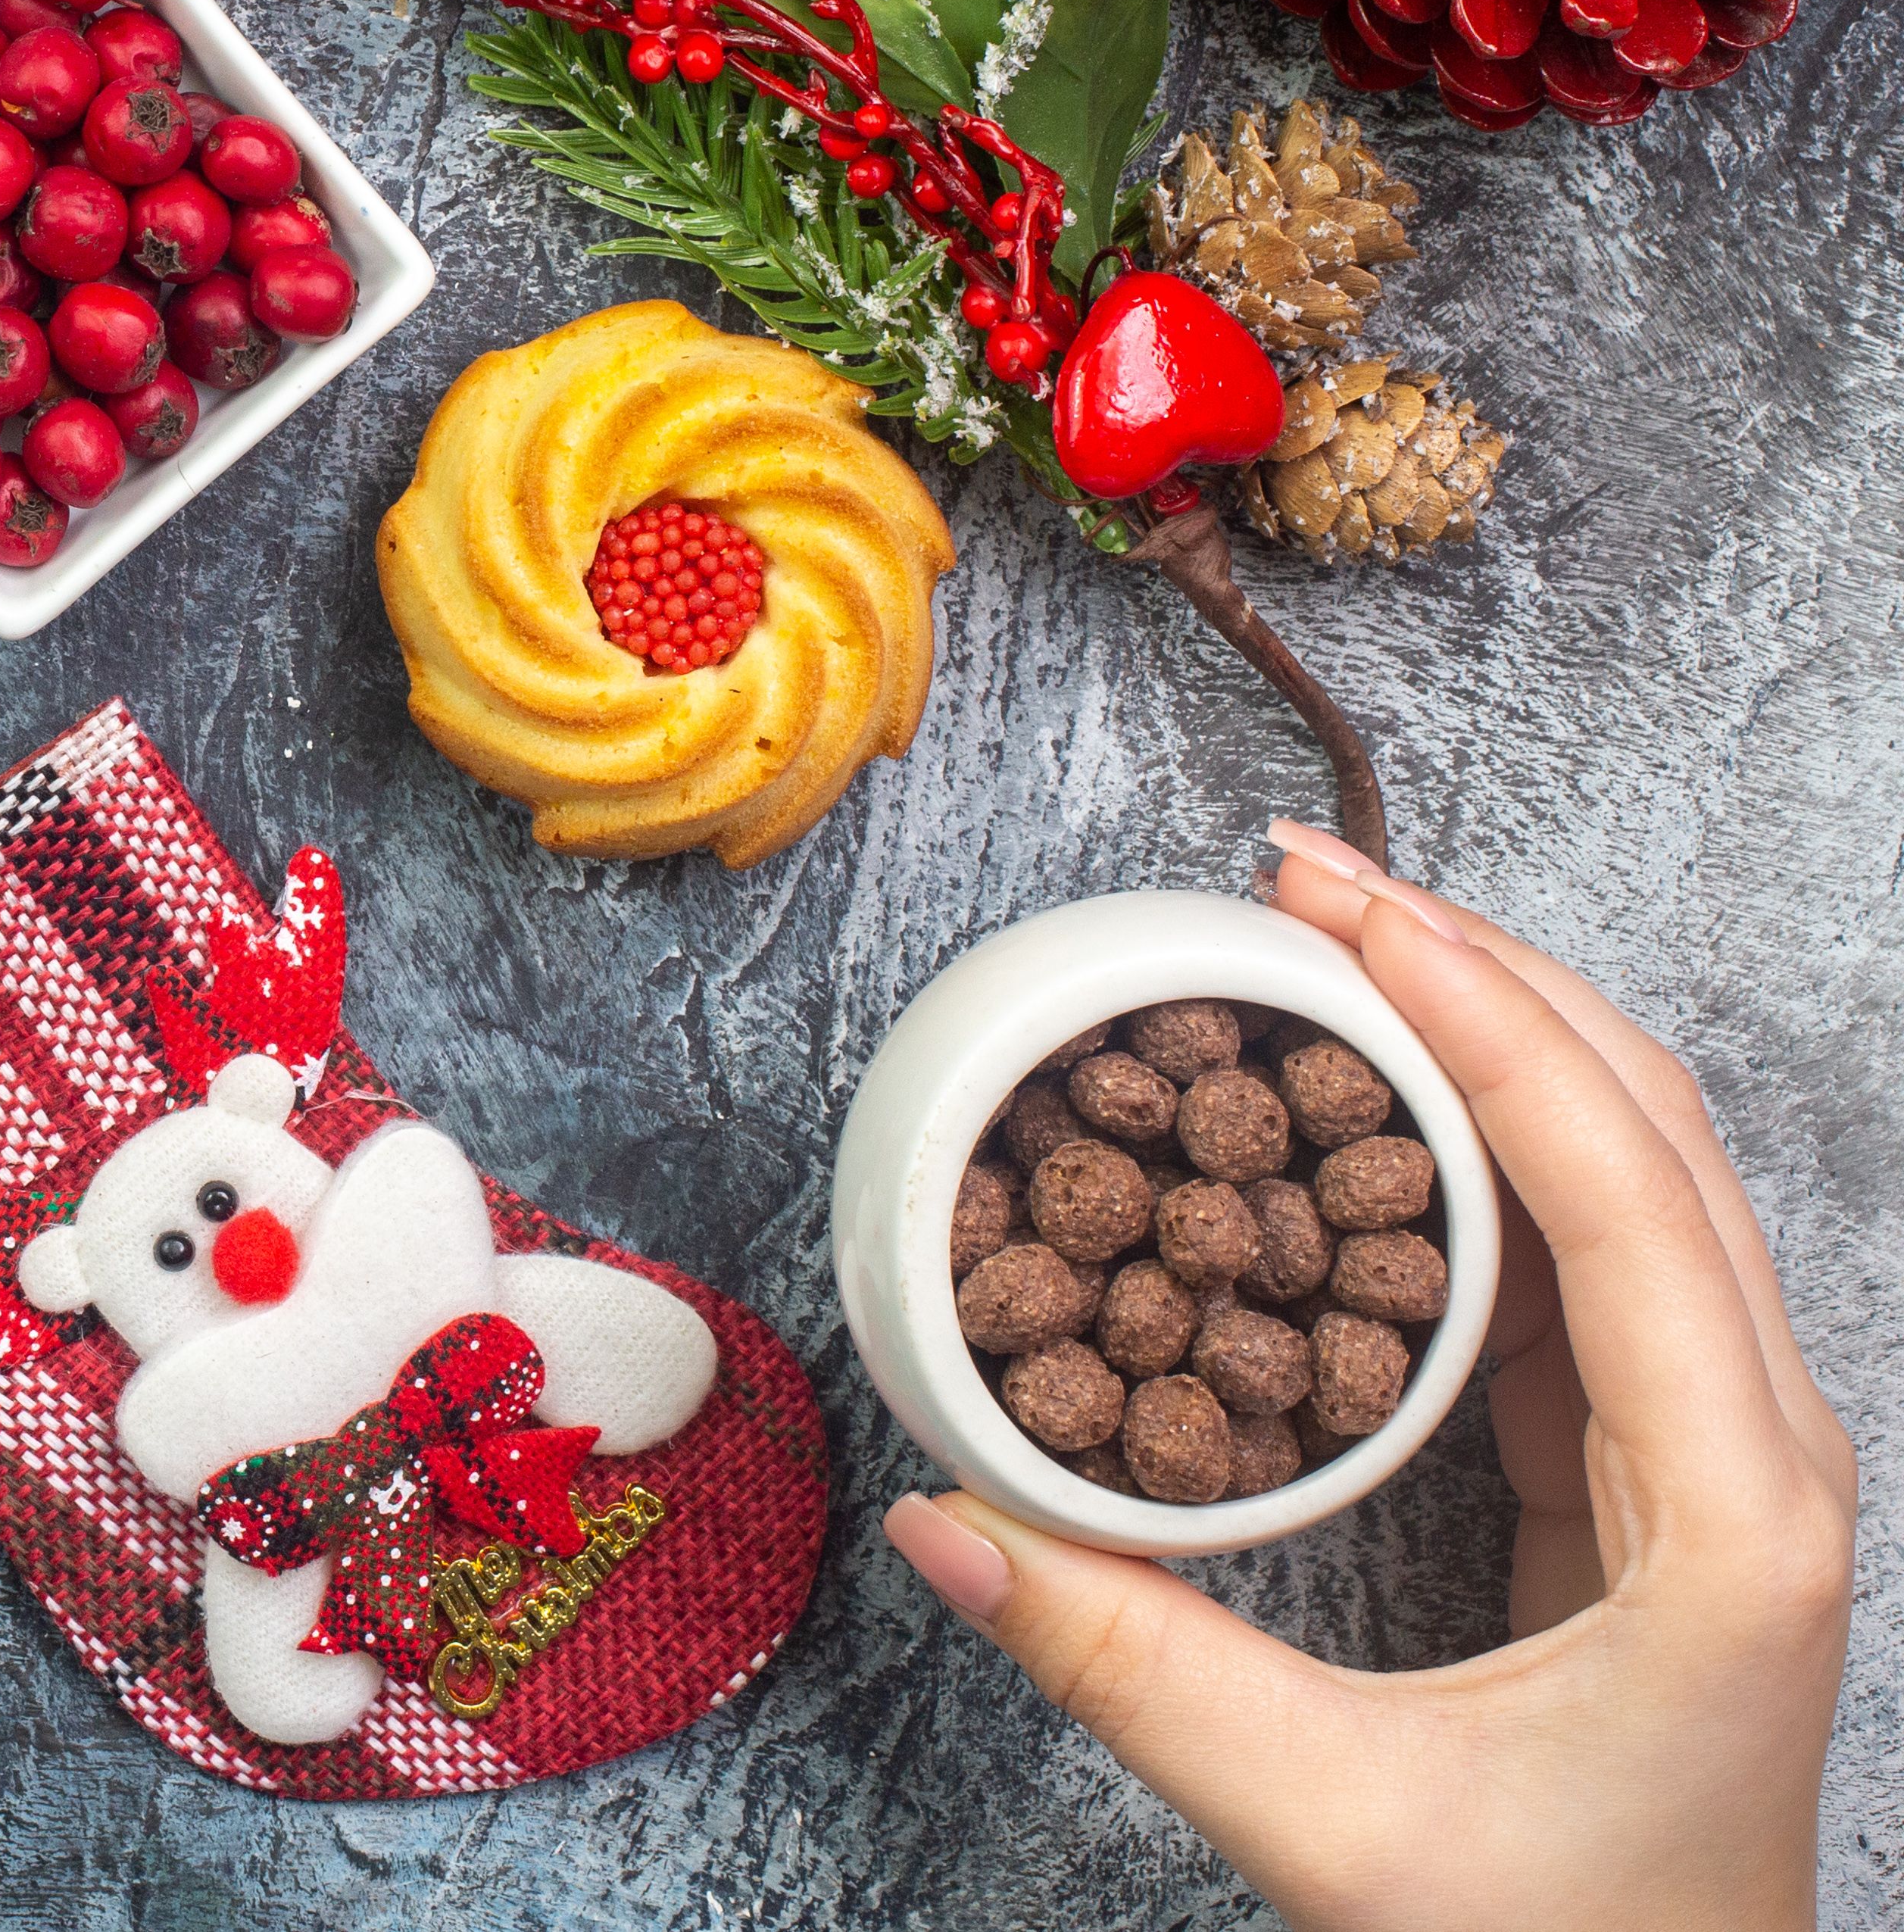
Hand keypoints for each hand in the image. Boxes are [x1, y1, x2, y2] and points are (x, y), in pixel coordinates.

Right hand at [880, 826, 1852, 1929]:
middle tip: (1307, 877)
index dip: (1483, 1021)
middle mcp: (1758, 1449)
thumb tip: (939, 1517)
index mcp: (1726, 1510)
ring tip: (1328, 945)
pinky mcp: (1657, 1468)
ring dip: (1491, 1034)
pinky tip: (1364, 1104)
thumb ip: (1125, 1666)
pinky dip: (1484, 1139)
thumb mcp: (1328, 1820)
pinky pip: (1589, 1250)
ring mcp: (1721, 1451)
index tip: (1348, 908)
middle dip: (1482, 974)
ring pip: (1633, 1169)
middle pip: (1650, 1131)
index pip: (1620, 1189)